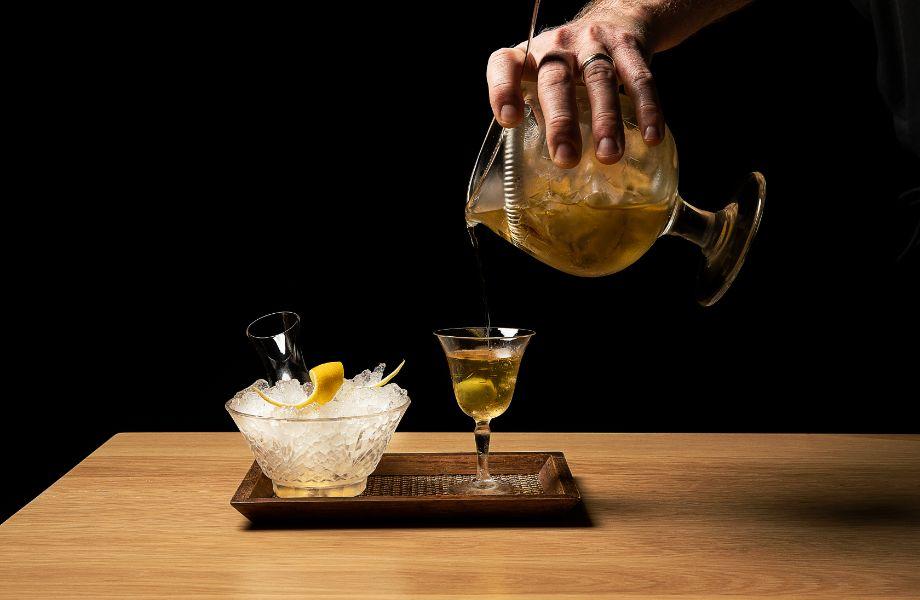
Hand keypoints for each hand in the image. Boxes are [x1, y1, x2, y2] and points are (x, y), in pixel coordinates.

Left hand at [487, 0, 749, 167]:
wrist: (617, 16)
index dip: (502, 90)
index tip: (510, 121)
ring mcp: (594, 42)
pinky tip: (650, 137)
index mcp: (528, 57)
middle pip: (556, 81)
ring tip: (609, 156)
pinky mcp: (628, 45)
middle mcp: (558, 46)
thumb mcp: (545, 80)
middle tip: (566, 160)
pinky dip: (647, 108)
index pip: (505, 65)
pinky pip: (639, 77)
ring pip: (599, 79)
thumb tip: (542, 176)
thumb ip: (540, 115)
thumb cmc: (571, 67)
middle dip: (561, 122)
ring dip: (605, 120)